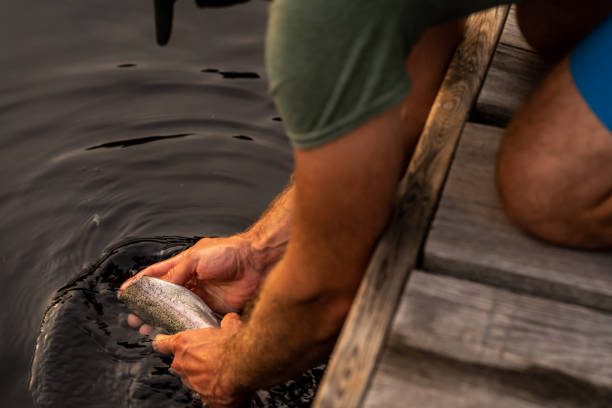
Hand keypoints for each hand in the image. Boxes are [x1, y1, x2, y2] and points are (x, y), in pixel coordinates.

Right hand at [119, 235, 264, 332]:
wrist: (256, 263)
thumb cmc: (229, 253)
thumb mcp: (197, 257)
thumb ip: (177, 272)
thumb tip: (161, 287)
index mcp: (185, 264)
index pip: (157, 274)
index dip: (140, 283)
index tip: (125, 293)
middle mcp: (191, 281)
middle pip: (163, 296)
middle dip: (146, 307)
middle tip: (133, 318)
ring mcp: (201, 295)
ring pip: (176, 310)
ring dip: (161, 319)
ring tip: (146, 328)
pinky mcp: (213, 308)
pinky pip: (194, 319)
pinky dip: (183, 326)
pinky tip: (172, 332)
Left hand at [154, 313, 245, 407]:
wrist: (243, 365)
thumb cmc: (233, 344)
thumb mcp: (230, 326)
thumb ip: (226, 323)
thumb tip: (230, 319)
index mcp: (184, 344)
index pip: (163, 344)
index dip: (163, 343)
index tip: (161, 343)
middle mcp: (183, 366)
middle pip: (182, 365)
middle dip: (194, 363)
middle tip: (212, 359)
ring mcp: (192, 384)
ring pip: (195, 382)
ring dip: (206, 378)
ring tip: (223, 372)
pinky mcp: (205, 400)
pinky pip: (209, 396)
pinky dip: (217, 392)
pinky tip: (228, 386)